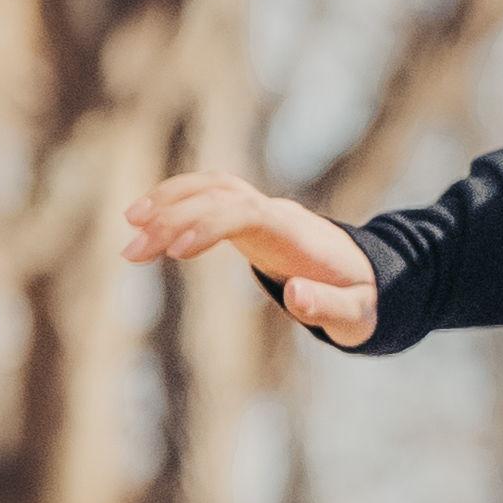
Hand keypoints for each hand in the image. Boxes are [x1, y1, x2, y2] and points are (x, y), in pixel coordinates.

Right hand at [120, 167, 378, 348]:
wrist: (372, 273)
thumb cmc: (364, 297)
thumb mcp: (358, 313)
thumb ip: (330, 306)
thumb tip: (293, 294)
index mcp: (297, 233)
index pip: (245, 212)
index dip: (209, 225)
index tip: (175, 252)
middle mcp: (276, 212)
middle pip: (218, 197)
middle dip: (172, 218)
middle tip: (131, 253)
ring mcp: (262, 209)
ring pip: (209, 188)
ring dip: (167, 203)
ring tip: (130, 232)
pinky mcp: (250, 216)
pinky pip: (209, 197)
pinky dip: (176, 203)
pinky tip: (145, 224)